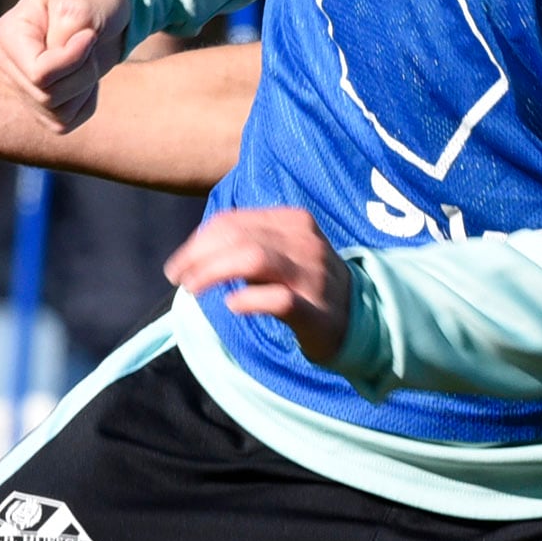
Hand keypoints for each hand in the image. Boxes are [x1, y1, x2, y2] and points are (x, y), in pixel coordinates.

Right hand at [0, 0, 131, 129]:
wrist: (102, 14)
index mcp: (7, 33)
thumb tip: (59, 55)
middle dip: (82, 73)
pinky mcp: (38, 109)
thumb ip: (66, 30)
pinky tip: (84, 78)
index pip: (38, 73)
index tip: (89, 36)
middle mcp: (7, 63)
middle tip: (89, 44)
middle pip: (47, 95)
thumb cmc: (90, 1)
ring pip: (57, 112)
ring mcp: (20, 88)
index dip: (73, 61)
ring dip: (85, 86)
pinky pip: (64, 122)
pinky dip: (84, 102)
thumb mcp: (81, 4)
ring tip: (87, 59)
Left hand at [168, 207, 354, 364]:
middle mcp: (304, 242)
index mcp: (294, 222)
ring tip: (194, 290)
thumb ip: (248, 243)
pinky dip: (249, 299)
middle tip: (179, 280)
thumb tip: (196, 250)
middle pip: (237, 238)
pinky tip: (231, 305)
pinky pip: (278, 300)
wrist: (362, 319)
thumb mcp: (284, 251)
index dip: (198, 242)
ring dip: (213, 272)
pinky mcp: (315, 312)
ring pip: (253, 259)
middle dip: (198, 257)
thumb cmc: (309, 284)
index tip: (179, 265)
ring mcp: (312, 276)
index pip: (233, 222)